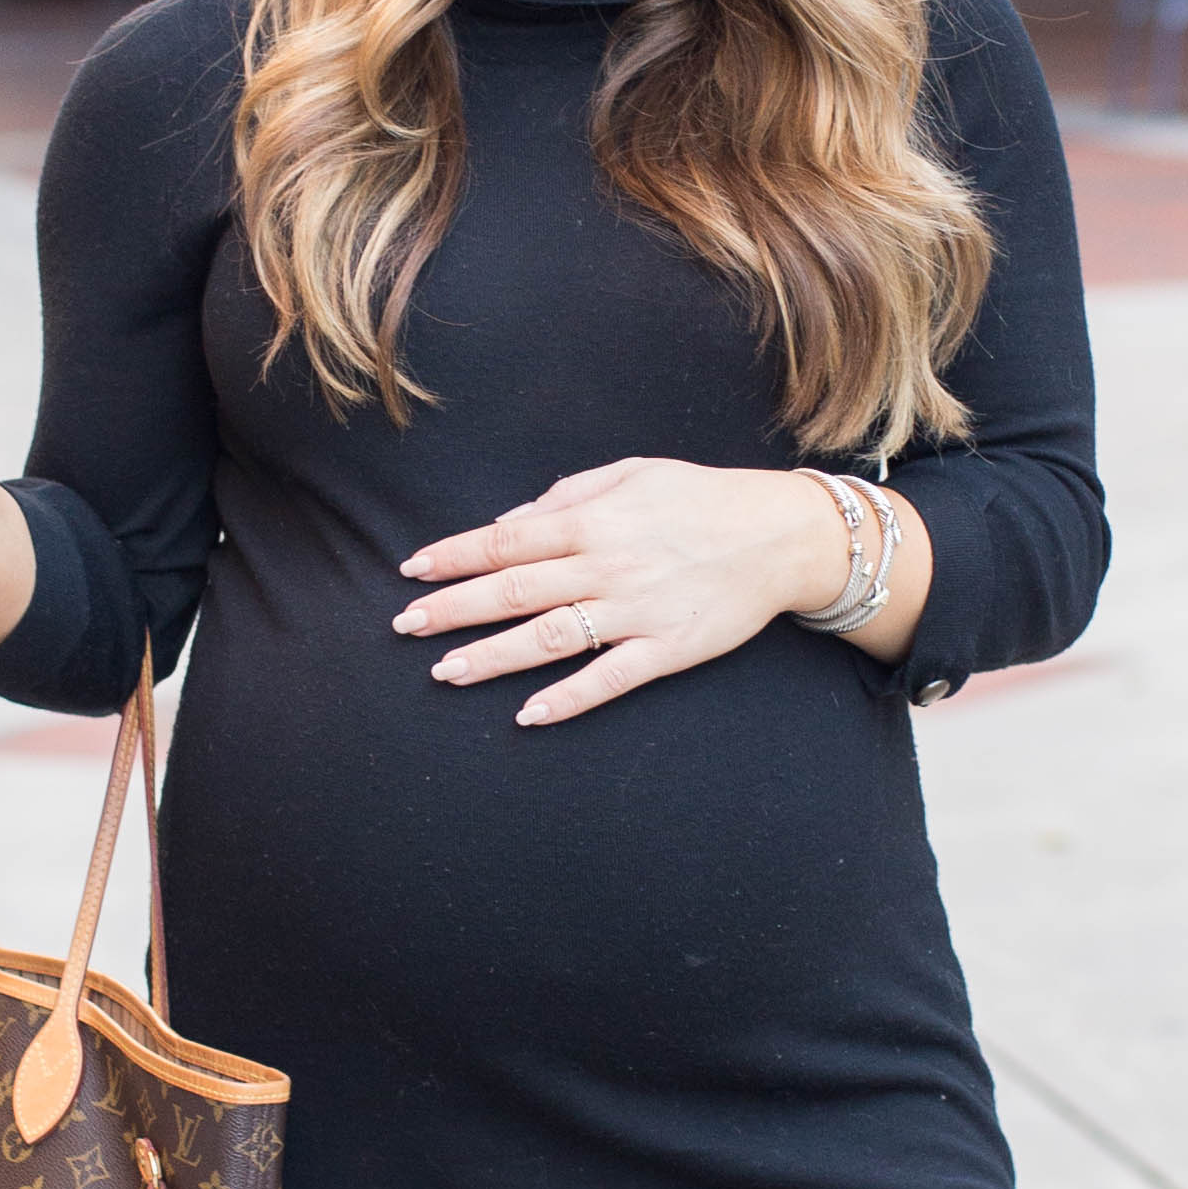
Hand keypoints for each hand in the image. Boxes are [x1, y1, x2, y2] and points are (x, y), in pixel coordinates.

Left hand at [394, 457, 843, 726]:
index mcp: (594, 519)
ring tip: (446, 673)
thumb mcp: (633, 473)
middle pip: (514, 590)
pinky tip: (528, 715)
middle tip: (406, 626)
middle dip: (454, 608)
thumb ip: (567, 495)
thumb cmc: (701, 499)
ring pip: (550, 638)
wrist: (781, 535)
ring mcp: (636, 611)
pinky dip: (567, 698)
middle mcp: (607, 566)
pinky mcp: (667, 649)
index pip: (507, 540)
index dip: (455, 556)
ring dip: (493, 658)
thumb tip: (510, 523)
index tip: (413, 572)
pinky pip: (609, 678)